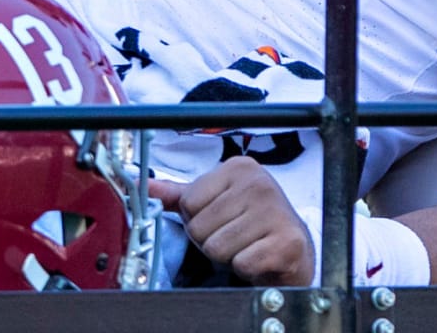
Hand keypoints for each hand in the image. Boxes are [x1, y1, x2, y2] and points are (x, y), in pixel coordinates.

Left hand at [158, 157, 315, 286]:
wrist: (294, 250)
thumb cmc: (250, 222)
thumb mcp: (215, 201)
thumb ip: (179, 194)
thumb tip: (143, 185)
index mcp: (237, 167)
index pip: (188, 202)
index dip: (196, 220)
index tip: (217, 221)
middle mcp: (258, 183)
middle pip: (199, 227)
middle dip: (210, 241)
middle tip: (232, 238)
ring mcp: (275, 211)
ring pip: (217, 248)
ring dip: (227, 256)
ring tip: (244, 247)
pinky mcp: (287, 242)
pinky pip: (241, 264)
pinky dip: (245, 268)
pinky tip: (258, 258)